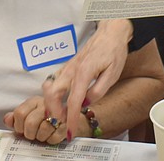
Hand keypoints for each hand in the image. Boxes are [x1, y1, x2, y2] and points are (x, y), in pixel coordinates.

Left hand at [3, 96, 66, 143]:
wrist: (69, 118)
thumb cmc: (45, 117)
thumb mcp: (28, 113)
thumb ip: (15, 117)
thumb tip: (7, 119)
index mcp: (34, 101)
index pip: (19, 113)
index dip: (18, 125)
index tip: (21, 128)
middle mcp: (46, 104)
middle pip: (30, 123)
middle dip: (29, 133)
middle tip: (32, 134)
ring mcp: (58, 113)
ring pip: (42, 131)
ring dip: (40, 137)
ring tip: (42, 134)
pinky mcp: (67, 124)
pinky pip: (53, 138)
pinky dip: (50, 140)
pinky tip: (51, 135)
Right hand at [41, 19, 131, 139]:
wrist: (110, 33)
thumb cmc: (113, 51)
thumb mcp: (113, 74)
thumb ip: (98, 91)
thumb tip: (86, 103)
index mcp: (83, 72)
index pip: (72, 101)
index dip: (70, 119)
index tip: (70, 131)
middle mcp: (71, 69)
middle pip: (52, 94)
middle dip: (54, 112)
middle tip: (63, 123)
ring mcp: (68, 67)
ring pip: (50, 87)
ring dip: (51, 103)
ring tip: (60, 115)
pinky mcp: (68, 66)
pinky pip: (54, 81)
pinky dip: (53, 94)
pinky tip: (60, 102)